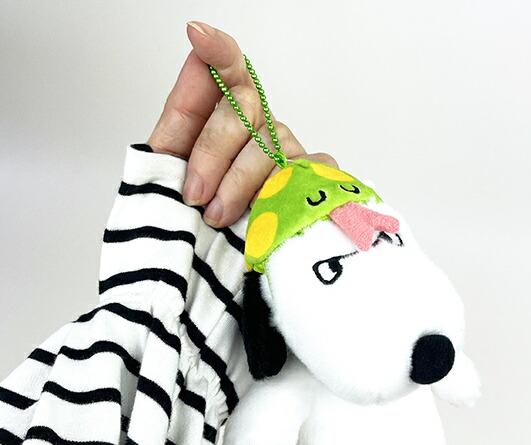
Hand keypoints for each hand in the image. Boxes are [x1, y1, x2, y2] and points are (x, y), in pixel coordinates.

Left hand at [148, 22, 336, 227]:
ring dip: (238, 183)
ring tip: (216, 215)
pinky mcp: (313, 183)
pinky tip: (267, 209)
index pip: (227, 74)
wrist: (216, 274)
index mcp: (222, 123)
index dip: (219, 54)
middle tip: (195, 192)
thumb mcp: (171, 178)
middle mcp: (257, 130)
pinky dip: (282, 191)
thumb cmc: (196, 225)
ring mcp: (288, 155)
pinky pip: (307, 172)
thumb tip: (191, 69)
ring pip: (270, 145)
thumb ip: (177, 129)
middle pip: (244, 110)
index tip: (199, 36)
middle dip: (212, 151)